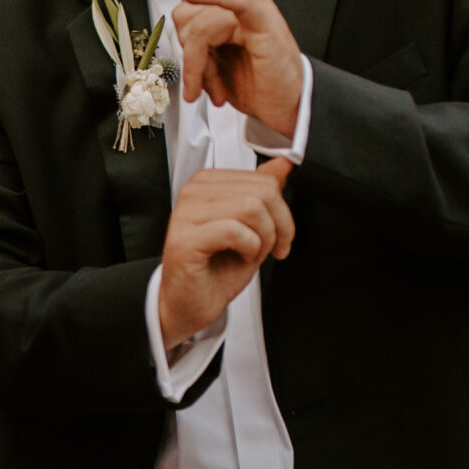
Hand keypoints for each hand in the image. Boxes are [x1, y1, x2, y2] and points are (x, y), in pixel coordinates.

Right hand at [157, 158, 293, 350]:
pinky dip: (249, 248)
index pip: (263, 179)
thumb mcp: (251, 227)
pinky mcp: (185, 238)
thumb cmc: (215, 270)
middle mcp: (193, 192)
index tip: (279, 236)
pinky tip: (239, 257)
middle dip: (277, 226)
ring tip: (251, 253)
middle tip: (268, 248)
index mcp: (207, 183)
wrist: (190, 304)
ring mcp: (186, 214)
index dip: (282, 212)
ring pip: (252, 208)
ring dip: (263, 238)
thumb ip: (263, 192)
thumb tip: (282, 165)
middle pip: (262, 191)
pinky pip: (235, 230)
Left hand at [173, 0, 305, 135]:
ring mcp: (252, 8)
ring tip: (216, 89)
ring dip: (201, 68)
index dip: (181, 26)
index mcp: (225, 5)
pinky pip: (237, 1)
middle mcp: (238, 1)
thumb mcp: (211, 56)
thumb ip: (194, 23)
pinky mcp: (264, 20)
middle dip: (189, 57)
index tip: (187, 54)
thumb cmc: (255, 82)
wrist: (284, 105)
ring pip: (200, 26)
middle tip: (203, 83)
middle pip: (186, 14)